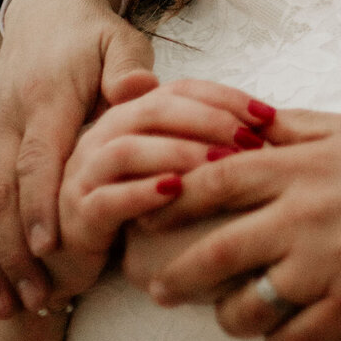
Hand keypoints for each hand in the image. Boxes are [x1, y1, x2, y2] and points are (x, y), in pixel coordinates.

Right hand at [0, 0, 155, 317]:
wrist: (46, 10)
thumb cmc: (95, 35)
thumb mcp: (122, 40)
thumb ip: (129, 69)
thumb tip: (136, 92)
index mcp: (44, 99)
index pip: (36, 158)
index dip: (40, 204)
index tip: (49, 247)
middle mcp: (6, 122)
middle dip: (14, 251)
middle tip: (36, 298)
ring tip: (12, 305)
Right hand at [55, 81, 275, 299]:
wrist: (72, 251)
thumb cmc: (133, 199)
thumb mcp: (167, 161)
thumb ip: (201, 138)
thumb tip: (261, 120)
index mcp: (129, 114)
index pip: (180, 89)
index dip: (225, 98)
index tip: (268, 115)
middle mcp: (103, 134)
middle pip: (156, 110)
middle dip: (209, 121)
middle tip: (250, 141)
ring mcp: (86, 172)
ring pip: (128, 150)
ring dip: (179, 153)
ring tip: (220, 165)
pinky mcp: (78, 213)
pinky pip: (106, 197)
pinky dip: (142, 193)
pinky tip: (176, 193)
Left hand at [138, 110, 340, 340]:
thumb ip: (297, 129)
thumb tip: (247, 119)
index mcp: (304, 168)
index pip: (213, 180)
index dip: (171, 197)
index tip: (146, 210)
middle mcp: (308, 217)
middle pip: (215, 251)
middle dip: (176, 275)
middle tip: (157, 287)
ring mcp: (330, 267)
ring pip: (247, 307)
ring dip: (228, 317)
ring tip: (227, 316)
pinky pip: (292, 339)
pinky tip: (281, 335)